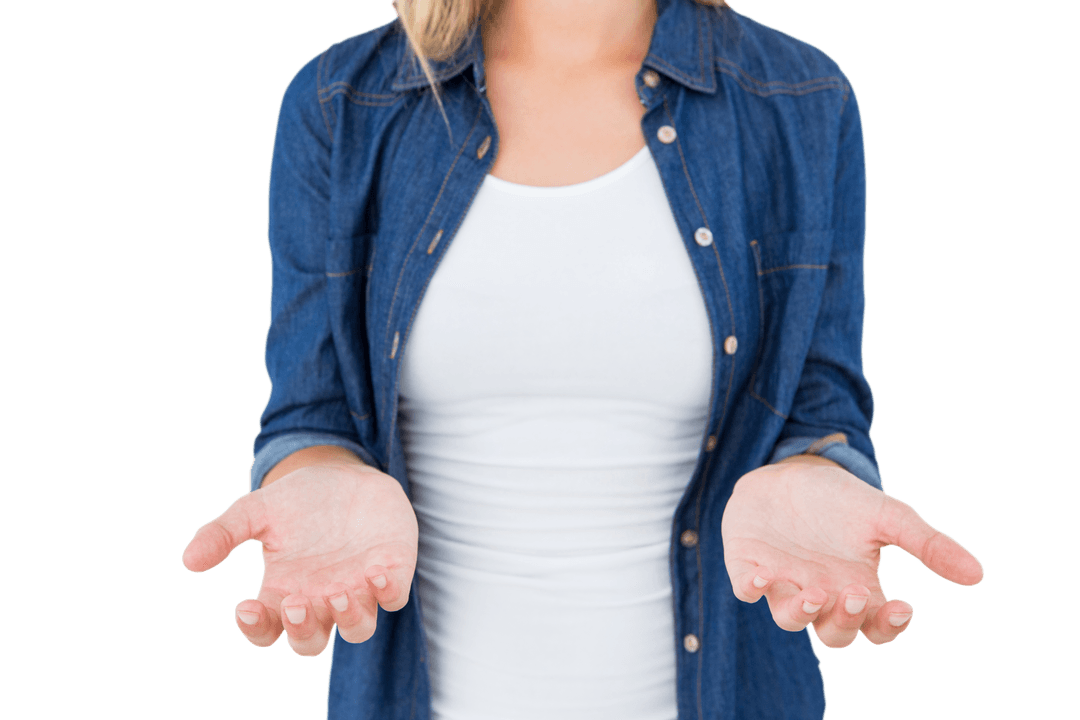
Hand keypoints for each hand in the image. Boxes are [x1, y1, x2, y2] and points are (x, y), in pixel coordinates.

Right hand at [182, 462, 418, 655]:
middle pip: (311, 641)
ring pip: (358, 628)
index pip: (265, 629)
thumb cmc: (298, 500)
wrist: (346, 474)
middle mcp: (320, 599)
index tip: (245, 606)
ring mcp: (357, 589)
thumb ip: (223, 533)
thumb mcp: (256, 509)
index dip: (255, 627)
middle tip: (296, 604)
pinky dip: (388, 592)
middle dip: (304, 630)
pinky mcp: (392, 571)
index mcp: (282, 592)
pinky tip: (376, 572)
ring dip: (348, 618)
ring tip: (338, 593)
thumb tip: (189, 560)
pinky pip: (393, 596)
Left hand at [721, 459, 982, 647]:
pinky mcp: (749, 567)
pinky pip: (747, 590)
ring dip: (801, 612)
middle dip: (844, 621)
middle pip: (835, 632)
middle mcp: (821, 594)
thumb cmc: (841, 501)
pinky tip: (761, 577)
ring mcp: (783, 584)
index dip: (889, 625)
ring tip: (811, 594)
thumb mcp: (888, 515)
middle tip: (852, 595)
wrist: (790, 471)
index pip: (877, 625)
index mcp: (858, 589)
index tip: (901, 607)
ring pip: (790, 618)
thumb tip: (978, 574)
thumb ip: (928, 544)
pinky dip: (752, 588)